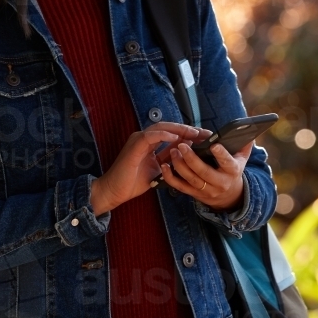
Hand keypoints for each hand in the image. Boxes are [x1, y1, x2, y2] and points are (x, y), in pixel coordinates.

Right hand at [90, 123, 212, 215]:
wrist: (114, 190)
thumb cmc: (132, 182)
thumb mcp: (157, 170)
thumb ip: (168, 160)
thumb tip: (186, 154)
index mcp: (148, 143)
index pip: (170, 133)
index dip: (187, 133)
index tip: (203, 136)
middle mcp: (143, 138)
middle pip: (168, 127)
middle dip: (186, 129)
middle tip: (203, 132)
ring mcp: (138, 140)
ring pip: (161, 128)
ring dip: (178, 130)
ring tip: (193, 133)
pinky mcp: (134, 146)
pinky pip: (150, 136)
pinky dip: (163, 135)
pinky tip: (176, 138)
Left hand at [160, 140, 252, 210]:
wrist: (230, 198)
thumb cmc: (233, 171)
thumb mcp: (241, 159)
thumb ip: (244, 145)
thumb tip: (248, 130)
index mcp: (232, 171)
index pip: (227, 163)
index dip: (221, 155)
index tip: (214, 145)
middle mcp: (219, 183)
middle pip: (204, 172)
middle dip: (192, 158)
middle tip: (182, 144)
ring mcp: (206, 190)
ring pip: (191, 179)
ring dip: (180, 165)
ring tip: (173, 151)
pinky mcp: (195, 194)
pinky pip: (180, 187)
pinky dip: (170, 177)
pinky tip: (164, 166)